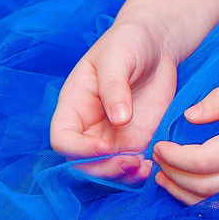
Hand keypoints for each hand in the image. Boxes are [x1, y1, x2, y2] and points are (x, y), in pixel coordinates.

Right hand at [49, 19, 181, 160]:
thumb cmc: (128, 42)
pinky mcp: (134, 141)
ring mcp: (111, 137)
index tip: (105, 147)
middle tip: (132, 161)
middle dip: (104, 169)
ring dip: (121, 177)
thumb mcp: (118, 56)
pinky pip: (129, 167)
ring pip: (106, 170)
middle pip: (82, 162)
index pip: (63, 139)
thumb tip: (118, 119)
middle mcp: (88, 127)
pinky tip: (152, 165)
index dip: (79, 150)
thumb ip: (114, 86)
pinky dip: (137, 174)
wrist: (156, 44)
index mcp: (73, 105)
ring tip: (144, 168)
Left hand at [149, 65, 218, 202]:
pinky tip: (193, 186)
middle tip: (156, 161)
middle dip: (174, 176)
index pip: (204, 160)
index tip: (158, 145)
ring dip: (186, 193)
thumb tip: (190, 117)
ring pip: (217, 201)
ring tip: (165, 178)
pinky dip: (206, 199)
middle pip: (204, 187)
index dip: (175, 158)